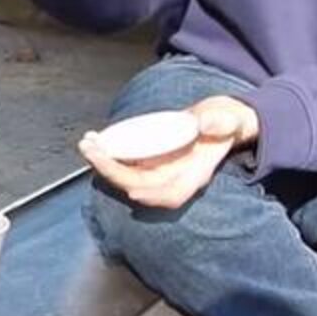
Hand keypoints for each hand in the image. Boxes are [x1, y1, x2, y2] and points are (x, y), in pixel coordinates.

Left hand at [77, 96, 259, 208]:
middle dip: (113, 172)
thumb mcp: (230, 119)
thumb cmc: (224, 122)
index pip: (172, 194)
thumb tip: (204, 125)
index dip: (153, 196)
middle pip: (138, 185)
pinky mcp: (145, 159)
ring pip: (125, 175)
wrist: (216, 119)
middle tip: (91, 151)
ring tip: (86, 144)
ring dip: (103, 163)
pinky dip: (105, 152)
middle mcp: (171, 177)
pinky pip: (122, 161)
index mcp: (194, 175)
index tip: (134, 193)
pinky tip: (91, 139)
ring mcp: (156, 170)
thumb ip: (221, 123)